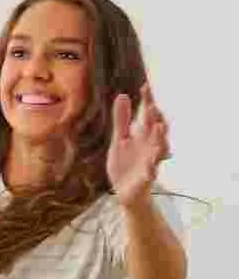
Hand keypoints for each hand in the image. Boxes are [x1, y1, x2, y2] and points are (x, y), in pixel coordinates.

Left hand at [107, 81, 170, 205]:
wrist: (125, 192)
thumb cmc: (125, 164)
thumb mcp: (120, 140)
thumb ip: (122, 120)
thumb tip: (122, 95)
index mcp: (142, 135)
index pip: (147, 115)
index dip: (147, 101)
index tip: (144, 86)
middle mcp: (150, 145)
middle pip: (156, 128)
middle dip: (156, 118)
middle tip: (153, 105)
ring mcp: (150, 160)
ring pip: (159, 147)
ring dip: (159, 138)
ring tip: (159, 127)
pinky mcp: (147, 176)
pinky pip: (151, 171)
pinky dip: (152, 167)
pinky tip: (151, 165)